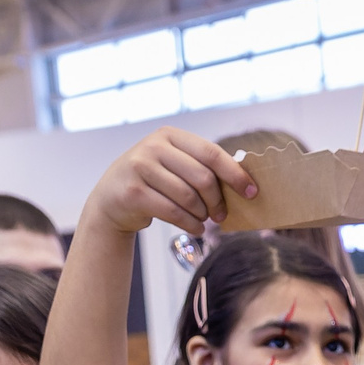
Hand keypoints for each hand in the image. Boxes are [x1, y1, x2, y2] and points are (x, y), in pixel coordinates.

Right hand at [82, 127, 257, 236]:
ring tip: (203, 221)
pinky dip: (191, 225)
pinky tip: (196, 229)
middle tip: (221, 215)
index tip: (252, 192)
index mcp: (170, 135)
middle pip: (202, 177)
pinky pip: (174, 213)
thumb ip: (201, 166)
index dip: (234, 174)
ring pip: (189, 197)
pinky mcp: (134, 192)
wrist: (112, 198)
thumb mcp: (174, 164)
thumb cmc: (154, 181)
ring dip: (202, 215)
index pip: (211, 153)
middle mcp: (153, 147)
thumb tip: (243, 181)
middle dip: (217, 200)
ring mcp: (140, 168)